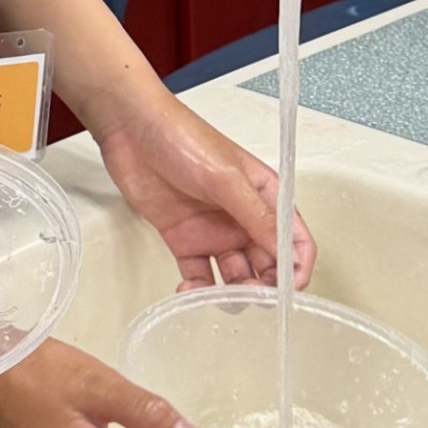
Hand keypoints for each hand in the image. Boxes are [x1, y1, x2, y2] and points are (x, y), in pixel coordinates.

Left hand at [90, 85, 312, 290]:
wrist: (130, 130)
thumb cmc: (182, 137)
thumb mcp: (226, 178)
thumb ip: (256, 217)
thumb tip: (287, 253)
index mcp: (265, 196)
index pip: (294, 240)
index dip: (297, 268)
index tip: (288, 290)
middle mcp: (243, 217)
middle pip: (267, 264)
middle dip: (263, 286)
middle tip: (250, 296)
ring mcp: (214, 230)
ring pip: (235, 276)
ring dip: (232, 293)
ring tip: (220, 296)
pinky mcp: (185, 240)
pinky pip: (199, 275)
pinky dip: (197, 290)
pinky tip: (190, 291)